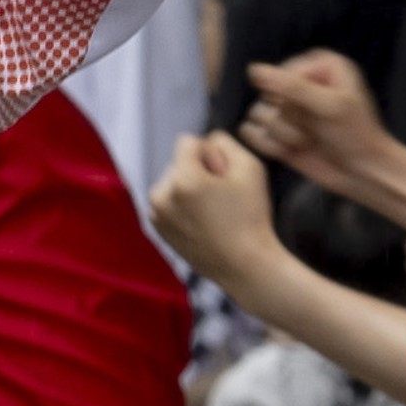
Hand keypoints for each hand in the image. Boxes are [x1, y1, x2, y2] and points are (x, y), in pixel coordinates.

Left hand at [148, 130, 285, 289]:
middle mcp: (160, 195)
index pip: (187, 141)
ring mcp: (155, 214)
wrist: (242, 264)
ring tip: (212, 209)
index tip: (222, 173)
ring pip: (171, 183)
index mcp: (181, 179)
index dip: (209, 152)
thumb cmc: (250, 215)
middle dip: (197, 171)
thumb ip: (224, 143)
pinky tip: (202, 221)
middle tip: (221, 196)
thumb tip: (205, 141)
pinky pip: (167, 202)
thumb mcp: (250, 168)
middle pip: (178, 163)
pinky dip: (181, 205)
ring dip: (188, 188)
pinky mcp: (156, 228)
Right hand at [237, 50, 395, 195]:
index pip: (283, 72)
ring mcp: (287, 108)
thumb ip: (291, 86)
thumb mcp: (328, 106)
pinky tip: (290, 150)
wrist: (359, 171)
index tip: (313, 107)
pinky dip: (269, 145)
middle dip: (289, 116)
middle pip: (268, 94)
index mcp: (320, 66)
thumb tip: (254, 70)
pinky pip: (252, 133)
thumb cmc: (354, 135)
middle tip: (313, 127)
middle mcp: (301, 83)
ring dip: (282, 133)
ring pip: (258, 114)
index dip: (293, 94)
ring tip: (306, 140)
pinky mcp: (276, 131)